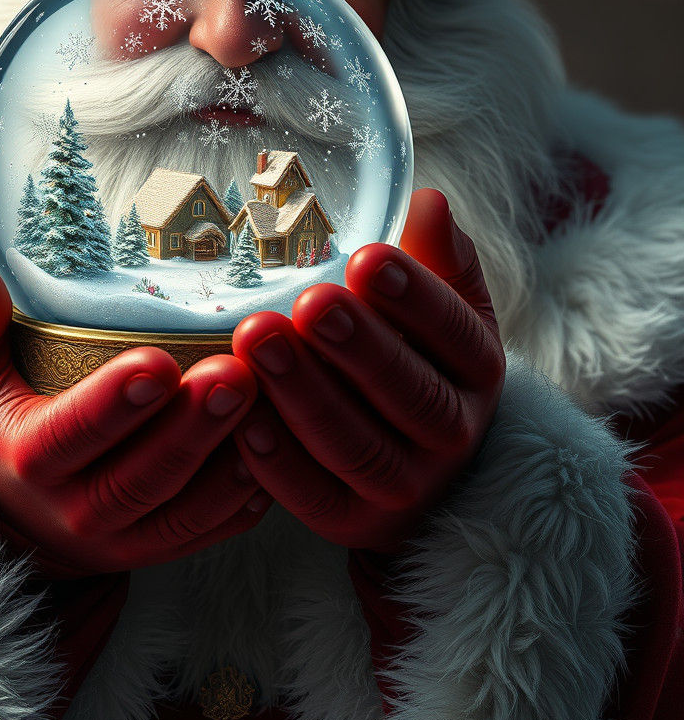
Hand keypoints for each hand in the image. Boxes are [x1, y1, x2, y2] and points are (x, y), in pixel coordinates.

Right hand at [0, 255, 269, 578]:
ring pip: (185, 513)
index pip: (67, 438)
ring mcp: (126, 539)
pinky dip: (248, 497)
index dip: (110, 407)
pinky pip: (213, 531)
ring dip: (230, 462)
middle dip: (191, 428)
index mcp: (28, 461)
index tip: (158, 364)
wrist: (25, 516)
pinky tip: (279, 446)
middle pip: (140, 479)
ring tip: (268, 404)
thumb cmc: (5, 425)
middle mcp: (76, 512)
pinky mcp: (165, 549)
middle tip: (238, 374)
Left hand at [231, 188, 504, 551]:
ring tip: (259, 341)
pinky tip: (244, 419)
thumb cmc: (417, 363)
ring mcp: (402, 485)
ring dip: (305, 394)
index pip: (455, 333)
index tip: (367, 258)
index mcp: (474, 370)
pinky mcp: (350, 521)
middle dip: (357, 346)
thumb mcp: (442, 311)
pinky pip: (313, 496)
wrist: (417, 468)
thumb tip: (428, 199)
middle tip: (310, 302)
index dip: (416, 298)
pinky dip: (278, 461)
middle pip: (408, 392)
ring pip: (357, 445)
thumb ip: (436, 259)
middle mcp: (450, 433)